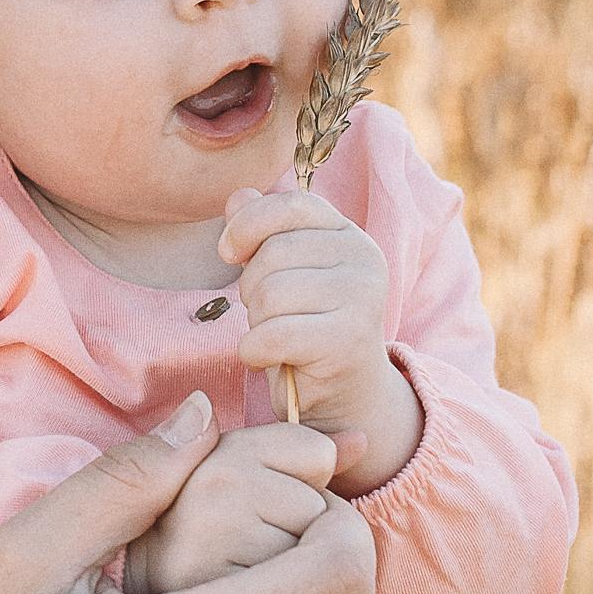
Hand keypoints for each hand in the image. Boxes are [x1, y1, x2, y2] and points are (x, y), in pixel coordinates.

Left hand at [220, 187, 424, 491]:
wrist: (343, 396)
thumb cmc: (305, 329)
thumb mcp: (282, 274)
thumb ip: (261, 232)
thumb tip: (237, 196)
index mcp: (347, 234)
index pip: (290, 204)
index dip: (248, 225)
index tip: (229, 253)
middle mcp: (363, 258)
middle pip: (273, 254)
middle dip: (251, 288)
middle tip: (266, 314)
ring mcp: (362, 298)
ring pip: (271, 294)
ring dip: (255, 322)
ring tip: (273, 336)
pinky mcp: (348, 340)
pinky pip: (273, 334)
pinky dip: (254, 351)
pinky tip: (267, 358)